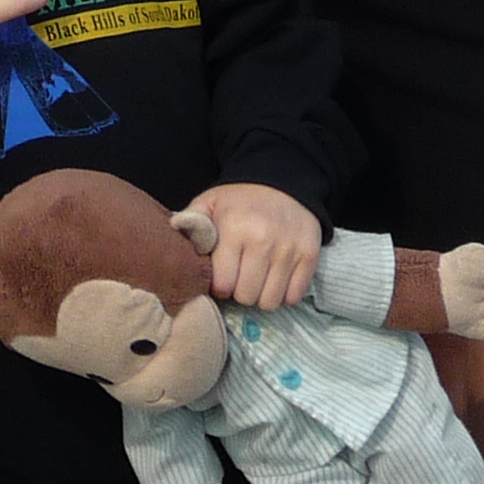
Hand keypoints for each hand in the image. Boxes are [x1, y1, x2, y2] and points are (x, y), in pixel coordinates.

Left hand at [178, 183, 320, 309]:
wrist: (283, 181)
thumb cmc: (240, 200)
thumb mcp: (209, 203)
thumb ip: (190, 225)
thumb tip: (174, 250)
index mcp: (234, 229)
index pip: (222, 284)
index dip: (219, 286)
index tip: (221, 277)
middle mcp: (263, 241)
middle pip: (246, 296)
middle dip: (239, 292)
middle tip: (239, 278)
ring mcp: (289, 250)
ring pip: (270, 301)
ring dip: (261, 296)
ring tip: (257, 279)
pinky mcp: (309, 256)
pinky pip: (294, 296)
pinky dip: (284, 294)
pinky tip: (275, 279)